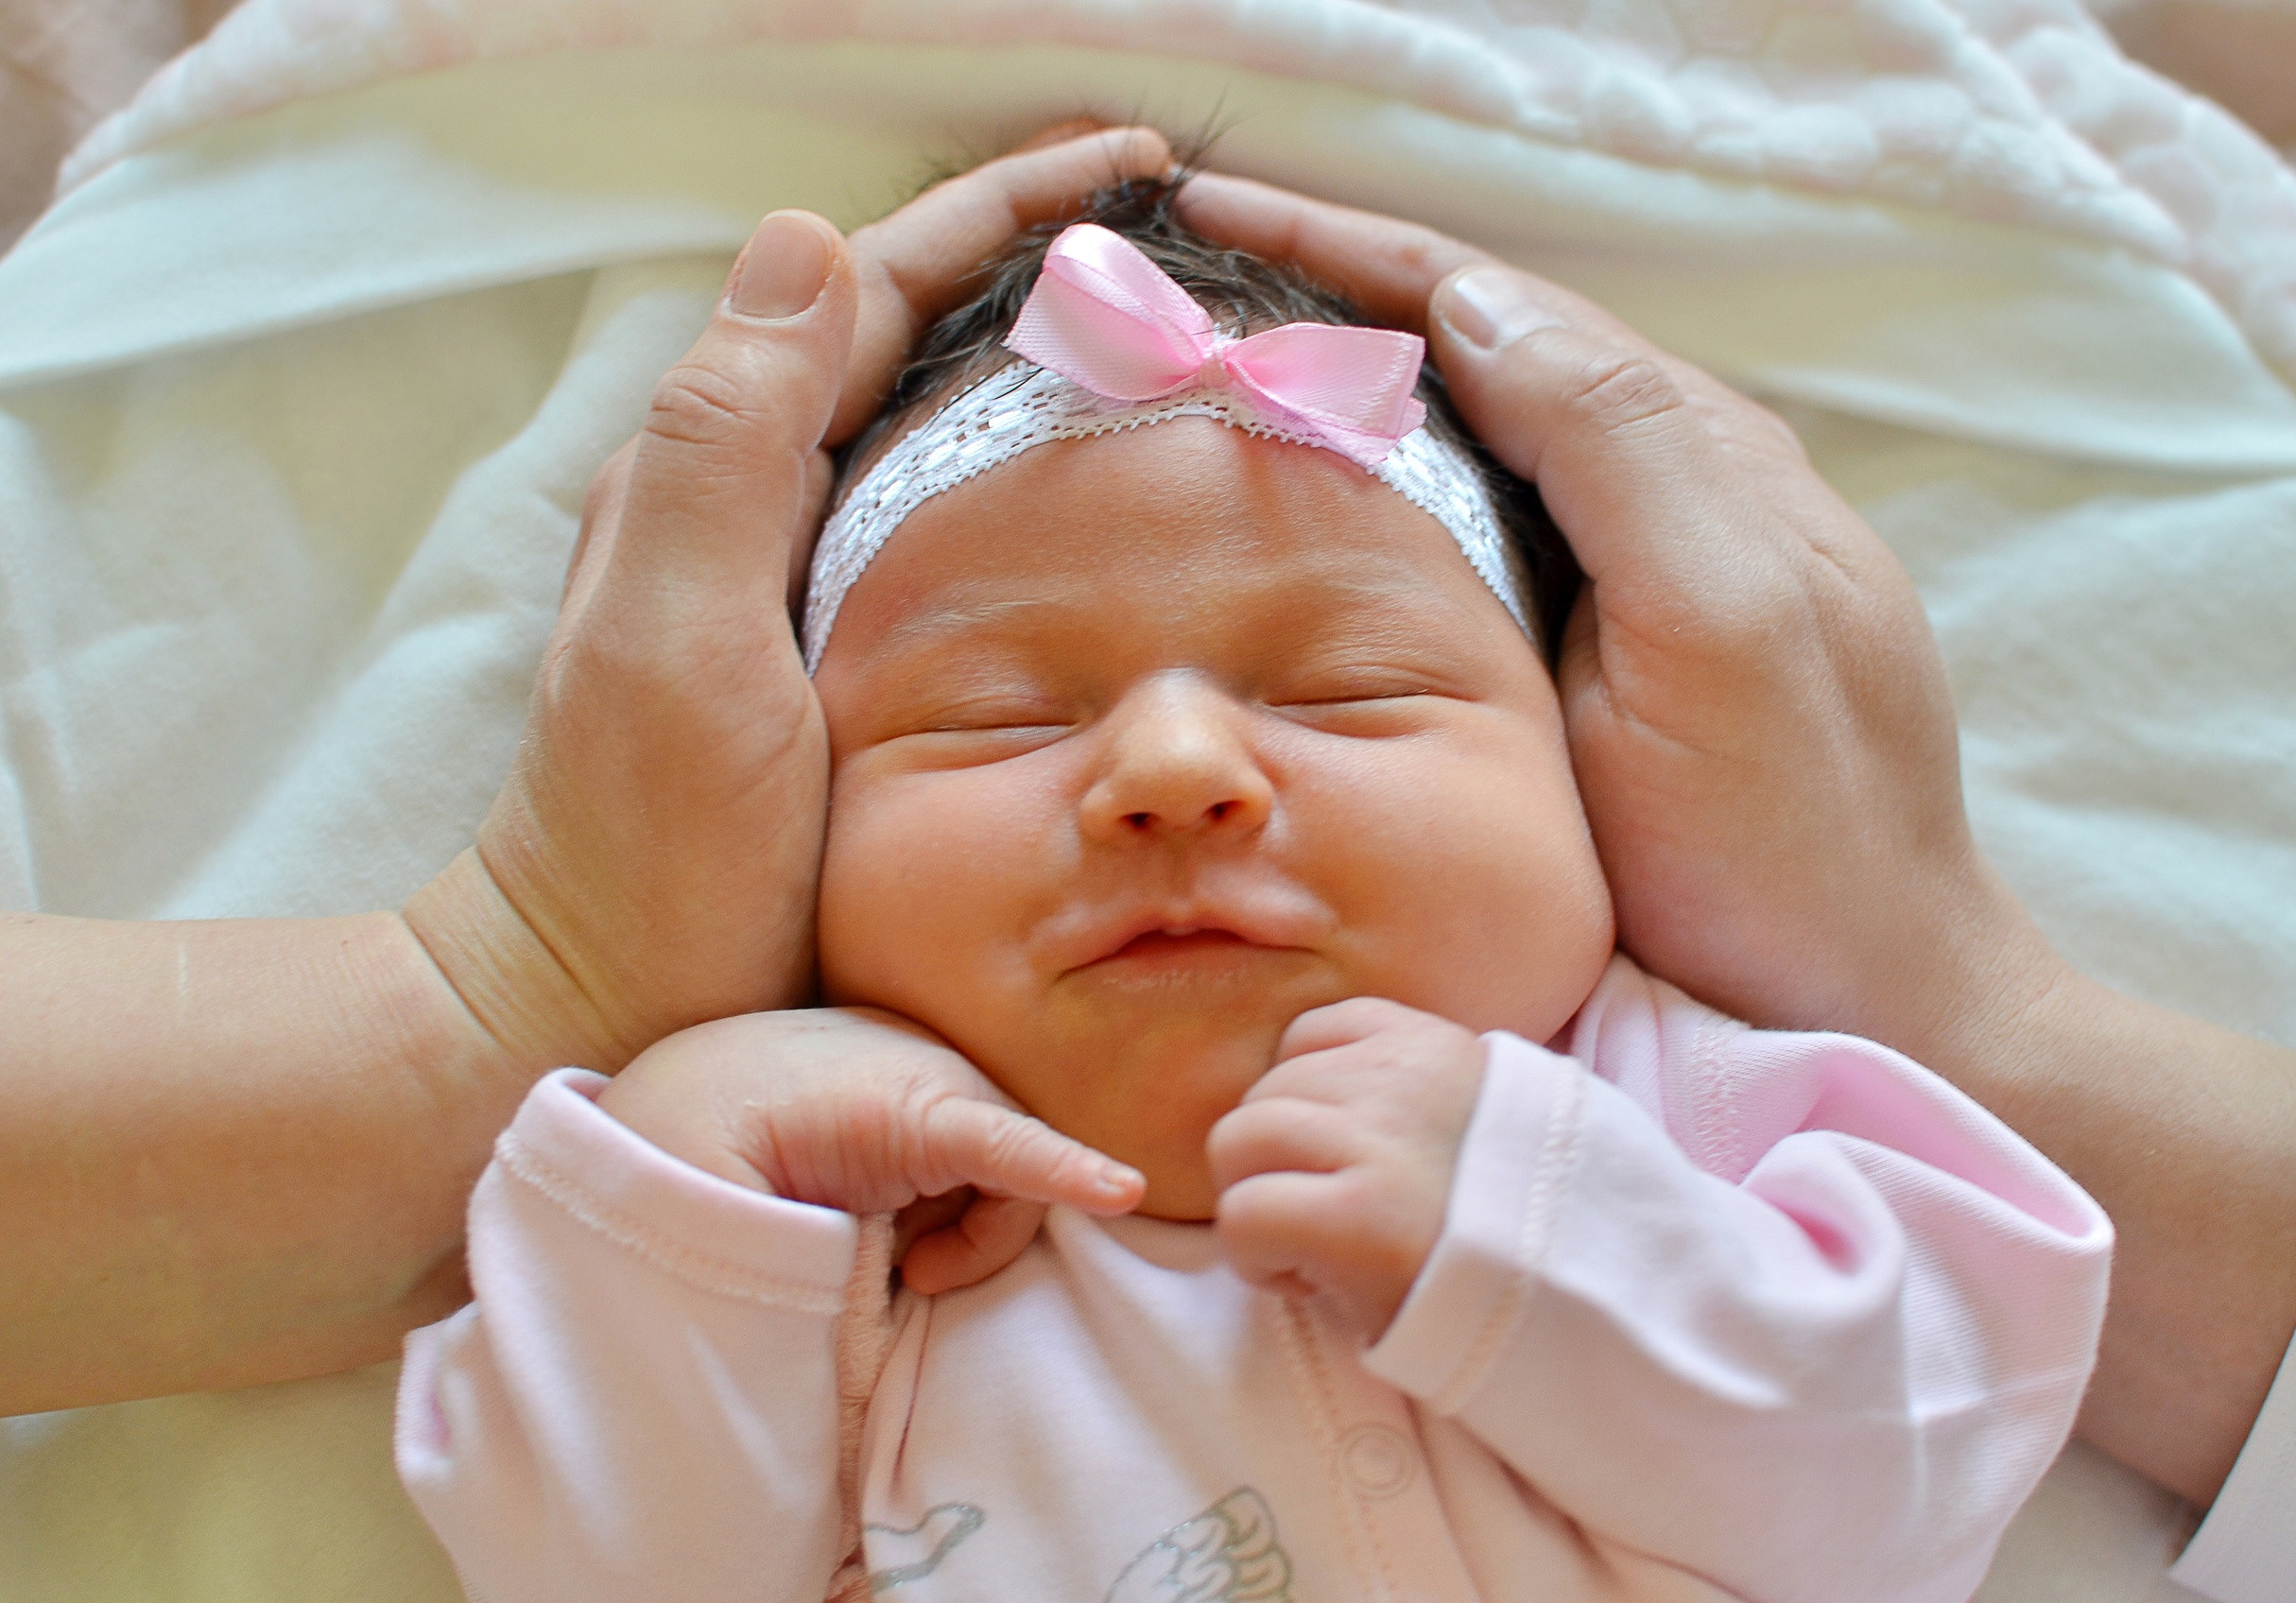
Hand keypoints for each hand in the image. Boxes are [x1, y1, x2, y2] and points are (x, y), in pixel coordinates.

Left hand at [403, 126, 1174, 1079]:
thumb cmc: (641, 850)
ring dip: (1048, 356)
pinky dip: (1041, 481)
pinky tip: (1119, 505)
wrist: (602, 1006)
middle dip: (1040, 257)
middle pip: (913, 331)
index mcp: (726, 470)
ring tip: (1178, 335)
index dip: (1002, 209)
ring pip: (941, 423)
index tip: (1130, 167)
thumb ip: (722, 447)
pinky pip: (963, 527)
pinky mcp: (860, 664)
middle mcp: (766, 503)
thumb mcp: (673, 641)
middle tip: (1181, 237)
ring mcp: (811, 582)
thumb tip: (810, 234)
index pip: (874, 287)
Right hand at [599, 1008, 1144, 1293]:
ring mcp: (943, 1090)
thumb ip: (898, 1209)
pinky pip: (1020, 1151)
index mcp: (913, 1090)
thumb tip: (919, 1277)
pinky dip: (1070, 1172)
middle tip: (910, 1274)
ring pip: (1012, 1193)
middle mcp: (936, 1077)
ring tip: (900, 1266)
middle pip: (1006, 1182)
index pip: (985, 1162)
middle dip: (972, 1242)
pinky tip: (1117, 1191)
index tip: (953, 1262)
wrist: (672, 1122)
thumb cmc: (747, 1158)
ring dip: (967, 1250)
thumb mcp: (842, 1192)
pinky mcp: (937, 1116)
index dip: (987, 1219)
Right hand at [1181, 174, 2295, 1506]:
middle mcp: (1650, 494)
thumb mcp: (1726, 627)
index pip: (1493, 305)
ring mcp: (1610, 583)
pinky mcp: (1573, 672)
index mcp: (1688, 456)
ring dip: (1323, 399)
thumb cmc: (1798, 844)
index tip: (1198, 212)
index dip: (1344, 249)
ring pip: (1448, 450)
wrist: (1862, 1010)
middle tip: (1156, 287)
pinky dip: (1351, 513)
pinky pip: (1445, 551)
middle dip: (1314, 303)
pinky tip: (1274, 531)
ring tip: (1182, 376)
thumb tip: (1472, 303)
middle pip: (1464, 357)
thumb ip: (1621, 451)